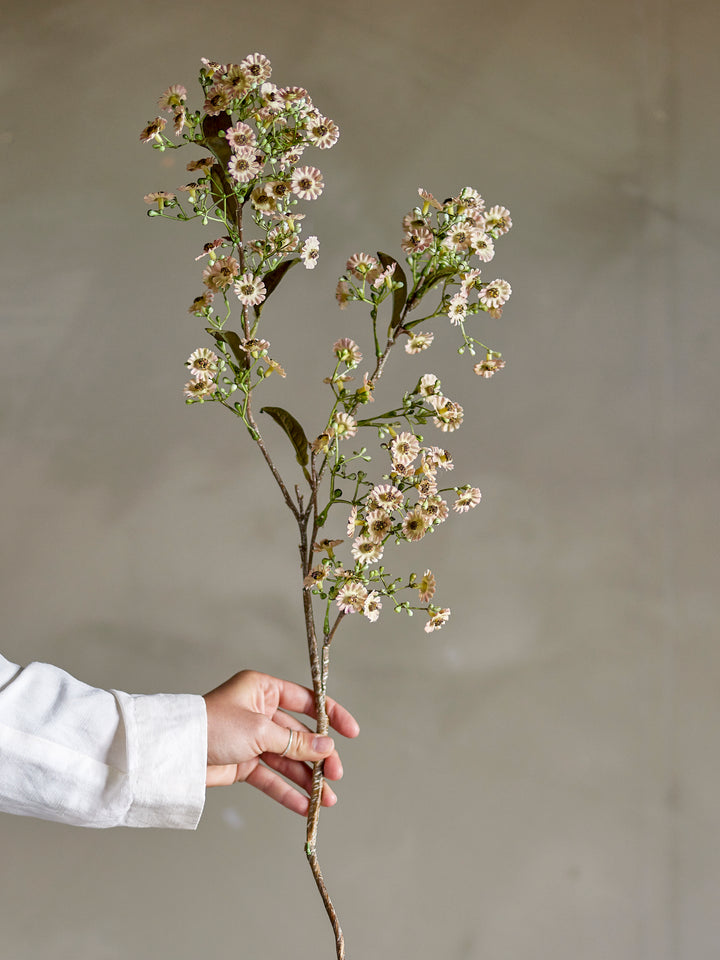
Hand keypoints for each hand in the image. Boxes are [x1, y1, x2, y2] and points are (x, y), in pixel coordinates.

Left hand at [203, 670, 359, 814]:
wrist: (176, 753)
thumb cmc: (214, 726)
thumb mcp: (261, 730)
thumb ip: (296, 742)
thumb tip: (328, 748)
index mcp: (264, 690)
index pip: (307, 700)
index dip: (331, 716)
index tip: (352, 733)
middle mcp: (261, 712)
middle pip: (300, 734)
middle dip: (319, 756)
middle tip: (335, 775)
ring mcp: (253, 739)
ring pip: (288, 759)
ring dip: (306, 779)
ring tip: (326, 800)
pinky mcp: (243, 763)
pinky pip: (271, 777)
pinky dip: (287, 792)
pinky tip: (305, 807)